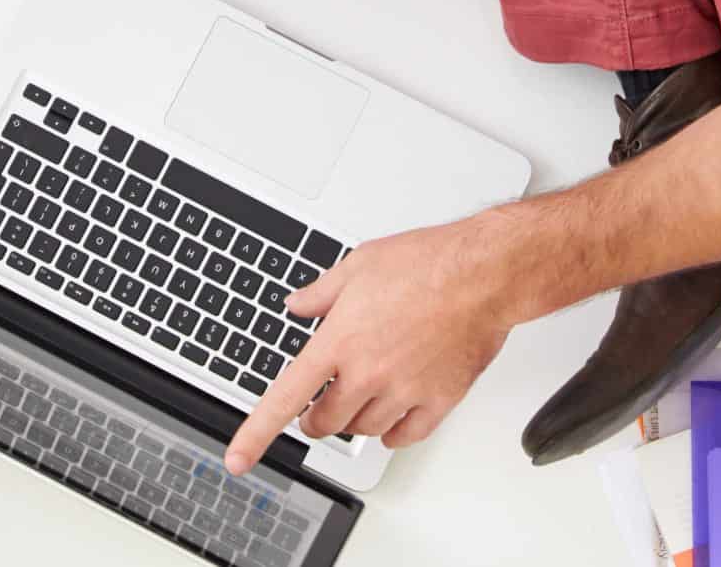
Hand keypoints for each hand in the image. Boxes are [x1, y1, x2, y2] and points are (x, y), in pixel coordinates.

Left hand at [224, 211, 525, 473]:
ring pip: (364, 431)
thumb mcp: (358, 265)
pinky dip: (394, 434)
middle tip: (318, 407)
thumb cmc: (427, 263)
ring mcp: (404, 391)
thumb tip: (296, 305)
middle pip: (326, 422)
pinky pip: (406, 436)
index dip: (256, 434)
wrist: (483, 274)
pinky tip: (394, 417)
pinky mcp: (438, 401)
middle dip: (316, 418)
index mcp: (339, 342)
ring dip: (355, 422)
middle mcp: (367, 374)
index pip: (285, 397)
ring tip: (361, 397)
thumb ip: (321, 293)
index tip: (237, 458)